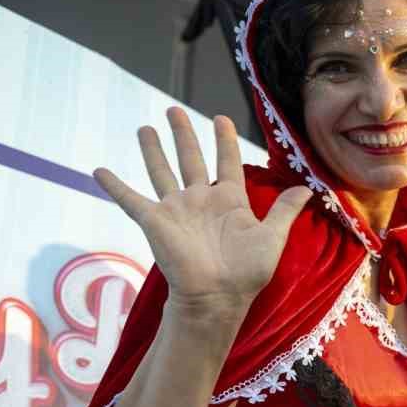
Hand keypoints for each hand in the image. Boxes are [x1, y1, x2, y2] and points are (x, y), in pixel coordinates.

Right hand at [94, 107, 311, 316]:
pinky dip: (114, 186)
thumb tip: (308, 187)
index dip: (224, 140)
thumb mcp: (272, 237)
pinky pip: (130, 200)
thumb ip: (285, 210)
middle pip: (190, 158)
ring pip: (161, 171)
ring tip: (145, 128)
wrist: (216, 297)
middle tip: (174, 109)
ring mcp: (176, 209)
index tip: (221, 118)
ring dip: (152, 150)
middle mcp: (201, 200)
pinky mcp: (154, 221)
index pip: (227, 161)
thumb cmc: (247, 272)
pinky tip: (99, 170)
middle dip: (183, 134)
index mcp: (230, 201)